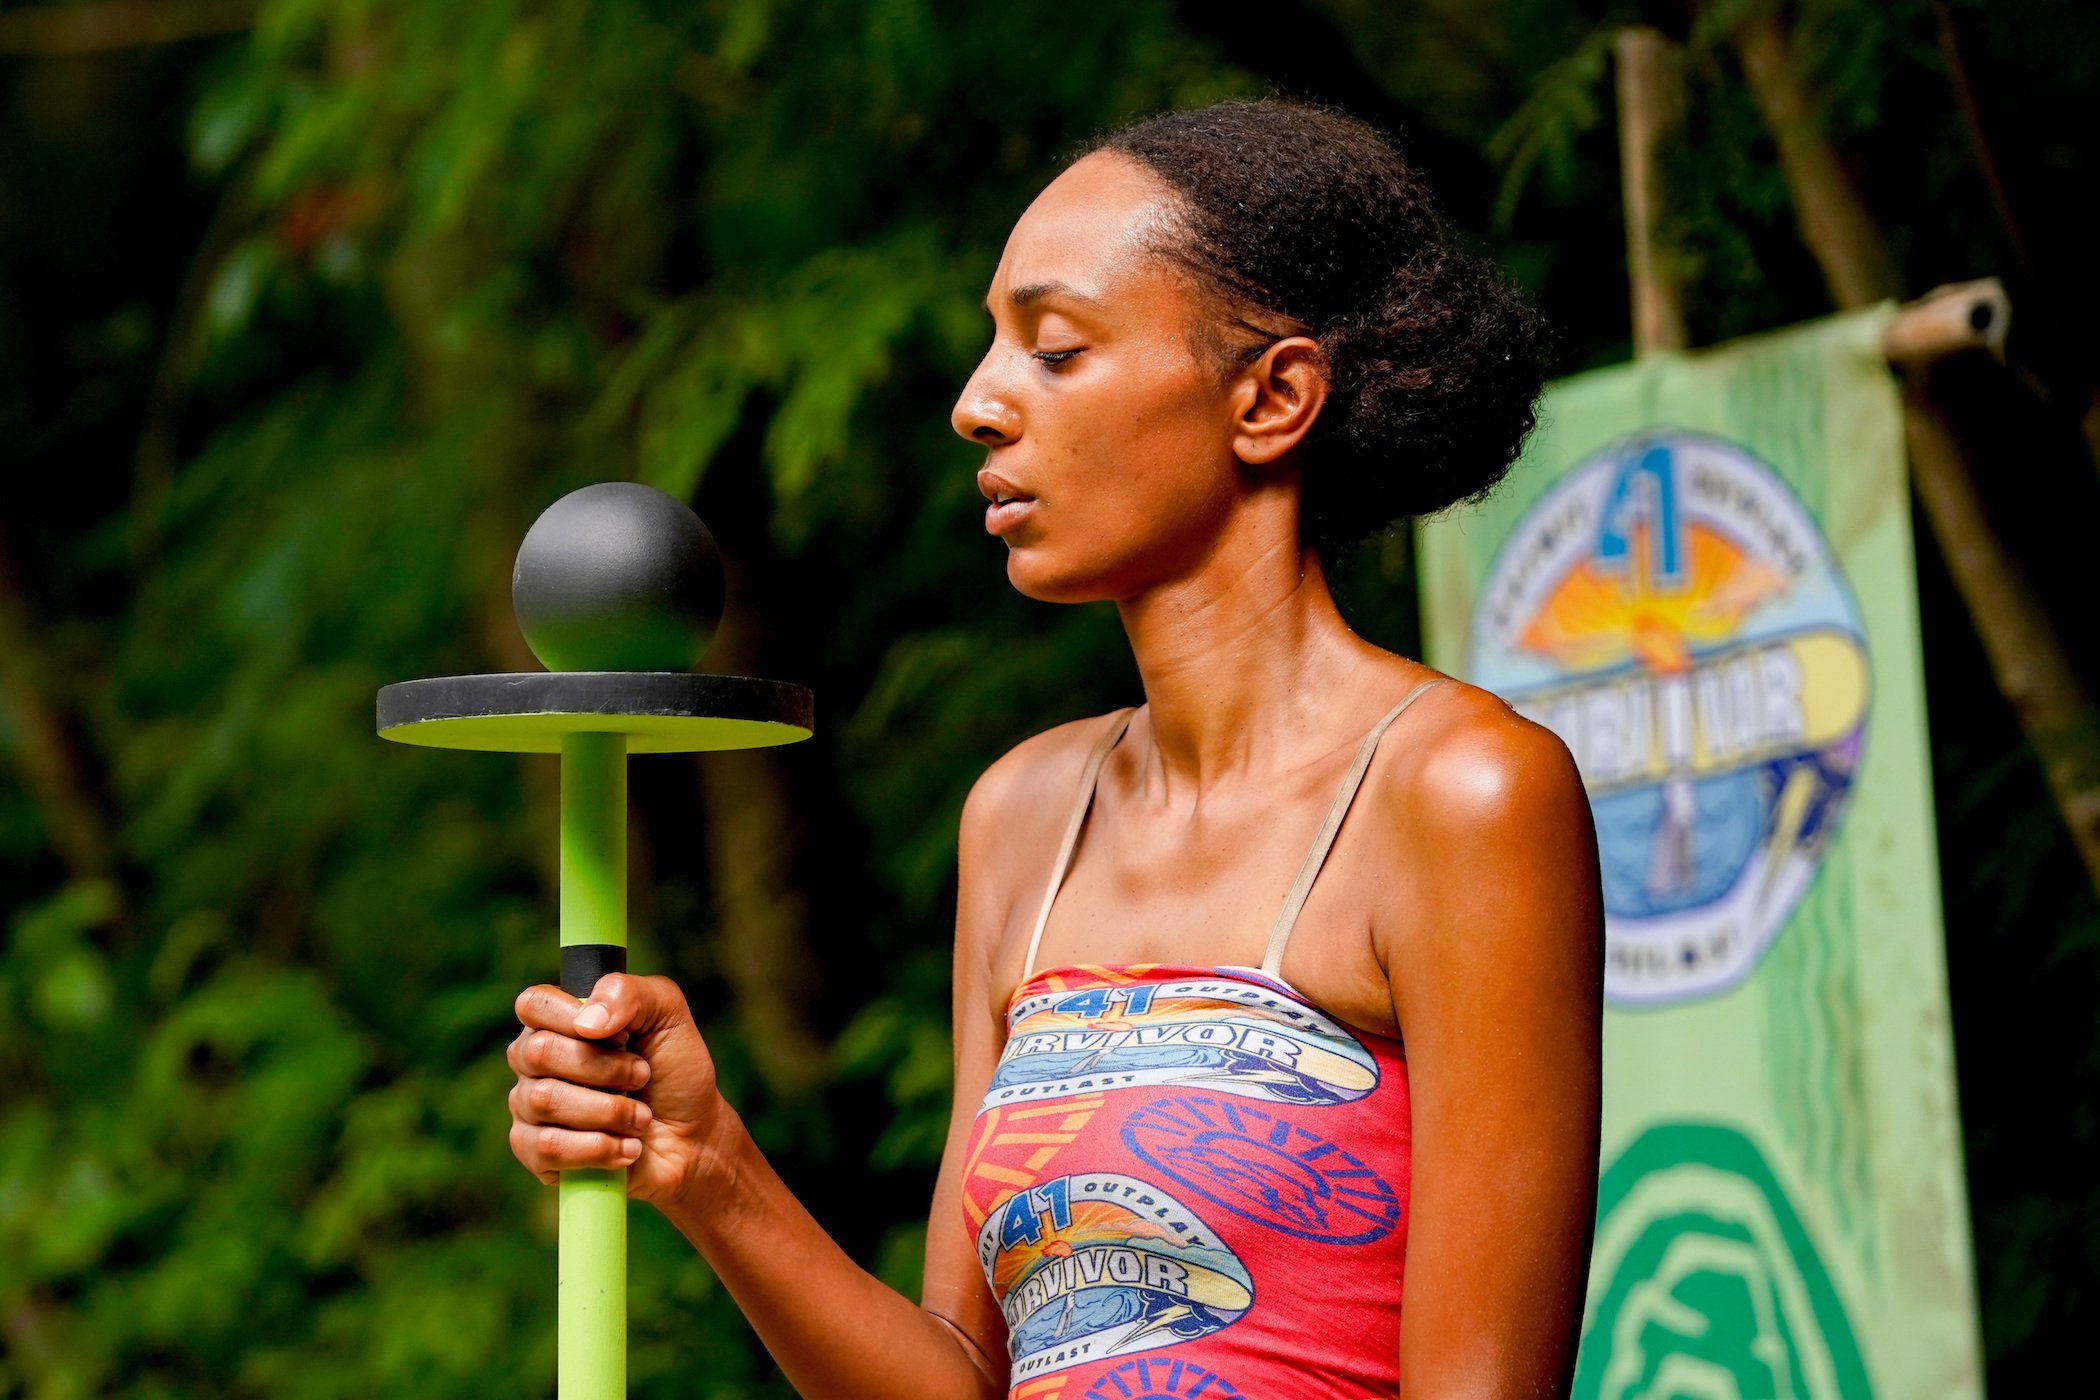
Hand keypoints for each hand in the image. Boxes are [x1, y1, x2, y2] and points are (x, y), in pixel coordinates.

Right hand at [507, 972, 727, 1206]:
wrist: (692, 1138)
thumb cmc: (675, 1073)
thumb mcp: (667, 1016)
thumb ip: (629, 993)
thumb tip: (588, 1022)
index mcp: (559, 1021)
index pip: (533, 1003)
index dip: (575, 1018)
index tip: (621, 1036)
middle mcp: (534, 1061)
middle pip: (539, 1052)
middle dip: (605, 1069)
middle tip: (642, 1077)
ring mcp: (529, 1107)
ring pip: (545, 1101)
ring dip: (610, 1111)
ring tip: (640, 1118)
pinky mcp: (534, 1153)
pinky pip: (547, 1147)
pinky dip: (599, 1148)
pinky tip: (626, 1147)